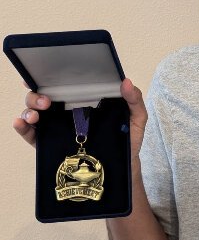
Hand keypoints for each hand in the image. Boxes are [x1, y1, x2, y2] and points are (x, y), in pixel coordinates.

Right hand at [13, 79, 147, 158]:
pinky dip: (22, 127)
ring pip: (34, 112)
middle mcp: (67, 111)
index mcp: (85, 100)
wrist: (122, 167)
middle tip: (46, 101)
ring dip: (29, 109)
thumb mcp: (137, 118)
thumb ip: (134, 99)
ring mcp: (57, 127)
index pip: (64, 84)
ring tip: (35, 116)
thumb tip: (125, 81)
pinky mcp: (49, 143)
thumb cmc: (128, 138)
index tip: (42, 72)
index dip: (49, 76)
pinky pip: (31, 134)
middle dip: (37, 94)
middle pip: (44, 96)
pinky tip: (22, 124)